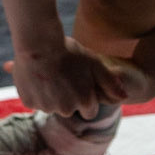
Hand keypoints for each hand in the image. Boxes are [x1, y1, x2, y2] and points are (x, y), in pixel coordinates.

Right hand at [6, 36, 129, 117]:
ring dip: (51, 95)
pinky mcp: (29, 103)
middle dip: (68, 98)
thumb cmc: (69, 51)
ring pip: (51, 106)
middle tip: (64, 76)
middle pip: (69, 109)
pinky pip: (35, 102)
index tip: (80, 84)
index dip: (86, 98)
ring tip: (50, 74)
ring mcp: (46, 107)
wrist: (37, 43)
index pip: (89, 111)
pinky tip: (37, 76)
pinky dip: (35, 93)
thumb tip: (125, 97)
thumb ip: (110, 82)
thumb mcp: (94, 63)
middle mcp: (65, 109)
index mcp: (83, 101)